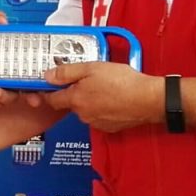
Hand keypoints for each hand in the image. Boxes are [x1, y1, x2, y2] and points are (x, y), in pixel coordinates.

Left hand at [42, 62, 159, 132]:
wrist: (148, 99)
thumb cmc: (122, 82)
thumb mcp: (92, 68)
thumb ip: (67, 72)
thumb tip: (47, 76)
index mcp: (75, 99)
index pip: (51, 100)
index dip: (49, 91)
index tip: (52, 83)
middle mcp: (82, 115)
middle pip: (70, 103)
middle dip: (75, 92)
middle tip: (89, 78)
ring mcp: (96, 123)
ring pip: (85, 109)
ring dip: (89, 99)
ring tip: (105, 86)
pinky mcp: (108, 127)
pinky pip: (98, 116)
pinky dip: (102, 108)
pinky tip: (113, 97)